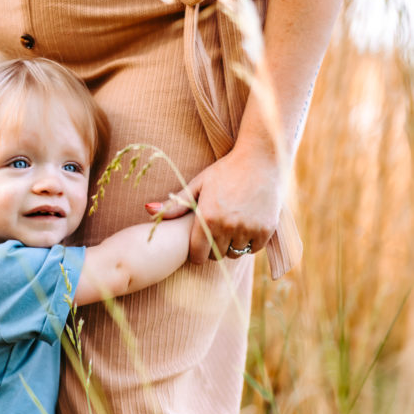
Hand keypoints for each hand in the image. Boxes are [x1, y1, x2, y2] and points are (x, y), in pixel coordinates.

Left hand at [145, 146, 284, 263]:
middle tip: (217, 232)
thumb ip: (175, 204)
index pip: (198, 256)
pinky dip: (250, 242)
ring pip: (236, 253)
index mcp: (207, 218)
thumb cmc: (226, 170)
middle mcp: (227, 226)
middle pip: (217, 256)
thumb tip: (147, 210)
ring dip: (233, 245)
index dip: (197, 253)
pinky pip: (254, 249)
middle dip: (214, 248)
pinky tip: (247, 225)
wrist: (261, 157)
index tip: (200, 244)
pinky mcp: (266, 229)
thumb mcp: (198, 184)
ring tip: (232, 227)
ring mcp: (248, 228)